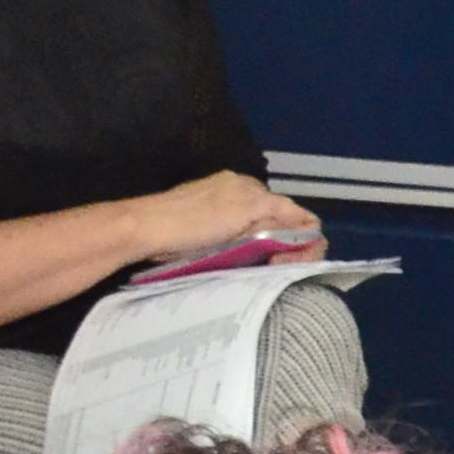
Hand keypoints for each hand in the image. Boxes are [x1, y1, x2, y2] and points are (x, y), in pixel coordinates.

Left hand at [135, 173, 325, 265]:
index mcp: (252, 188)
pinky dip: (246, 245)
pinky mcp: (207, 219)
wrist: (143, 229)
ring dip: (264, 247)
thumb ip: (279, 215)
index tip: (285, 262)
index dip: (303, 241)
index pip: (299, 215)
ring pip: (262, 229)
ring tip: (248, 261)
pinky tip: (233, 255)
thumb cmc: (193, 223)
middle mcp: (241, 191)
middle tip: (269, 265)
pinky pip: (241, 232)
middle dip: (284, 245)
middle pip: (282, 222)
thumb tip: (310, 226)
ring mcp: (222, 203)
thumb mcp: (243, 214)